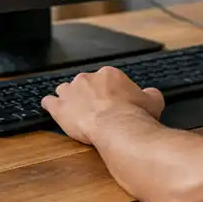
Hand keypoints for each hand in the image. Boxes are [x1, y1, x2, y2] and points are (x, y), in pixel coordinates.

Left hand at [41, 67, 164, 143]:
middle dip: (87, 94)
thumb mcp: (153, 101)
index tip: (111, 102)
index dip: (107, 91)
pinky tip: (51, 108)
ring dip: (68, 98)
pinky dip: (50, 105)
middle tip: (94, 109)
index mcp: (110, 74)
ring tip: (73, 109)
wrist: (118, 127)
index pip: (105, 79)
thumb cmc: (135, 114)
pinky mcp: (60, 108)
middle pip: (84, 83)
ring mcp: (71, 92)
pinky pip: (49, 102)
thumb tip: (151, 94)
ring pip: (64, 90)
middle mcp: (88, 78)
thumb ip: (150, 94)